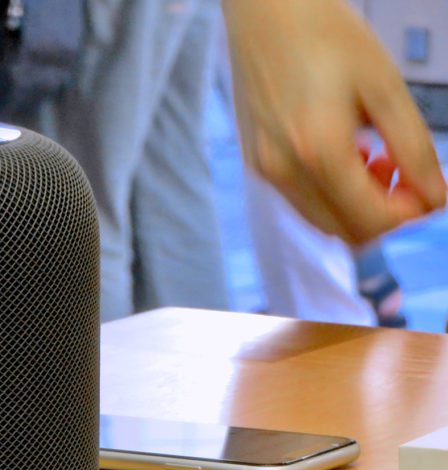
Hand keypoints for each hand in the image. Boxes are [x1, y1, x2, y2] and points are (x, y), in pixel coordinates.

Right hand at [222, 0, 446, 243]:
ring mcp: (265, 172)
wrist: (265, 12)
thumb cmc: (325, 35)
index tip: (429, 186)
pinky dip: (330, 194)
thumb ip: (414, 147)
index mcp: (318, 153)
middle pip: (346, 232)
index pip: (373, 220)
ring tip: (374, 158)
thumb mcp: (384, 86)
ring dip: (357, 206)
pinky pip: (301, 201)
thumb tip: (437, 197)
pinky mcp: (256, 164)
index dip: (411, 214)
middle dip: (385, 213)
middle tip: (403, 170)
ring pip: (322, 222)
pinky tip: (343, 153)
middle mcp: (284, 172)